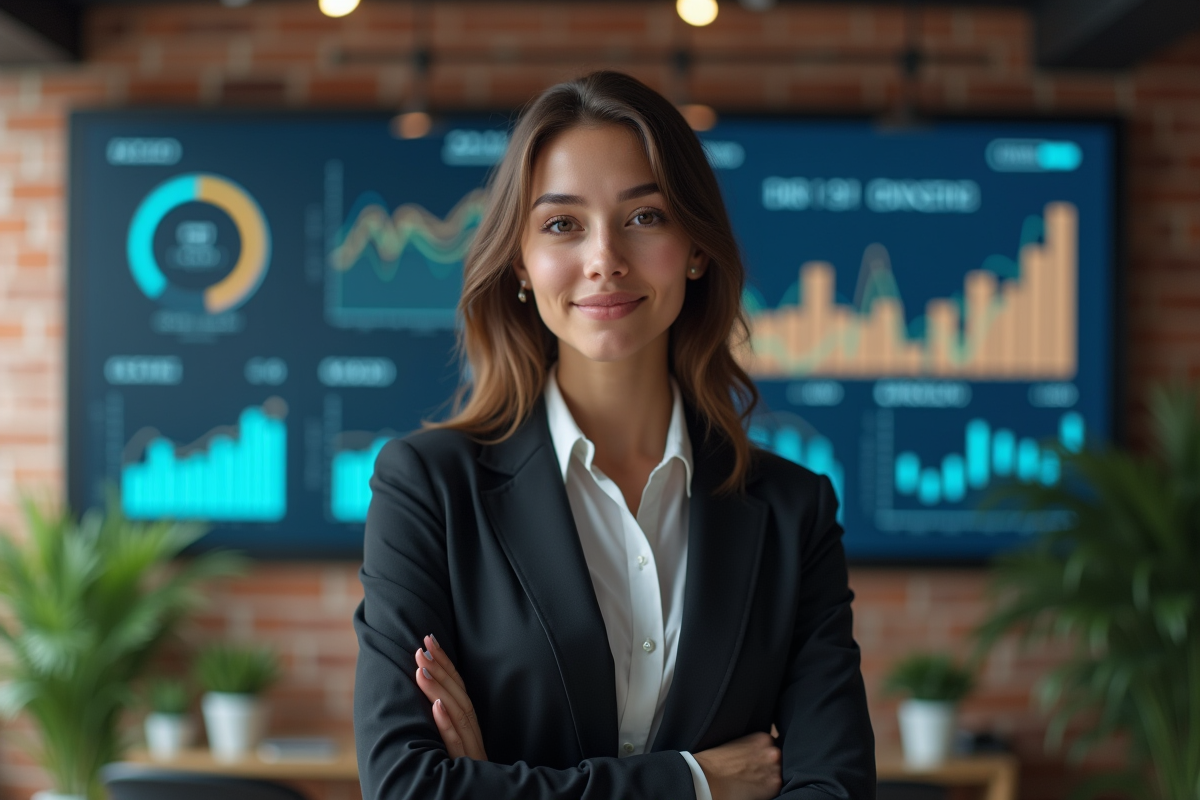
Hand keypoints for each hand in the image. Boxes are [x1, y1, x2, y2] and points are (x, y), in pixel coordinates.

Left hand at [413, 634, 487, 759]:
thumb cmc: (468, 781)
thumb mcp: (459, 751)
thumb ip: (451, 726)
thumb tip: (431, 698)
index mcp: (470, 729)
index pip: (459, 689)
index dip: (446, 664)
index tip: (430, 640)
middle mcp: (473, 736)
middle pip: (459, 697)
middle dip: (441, 669)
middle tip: (422, 645)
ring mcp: (470, 752)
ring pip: (457, 715)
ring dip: (439, 690)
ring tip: (421, 668)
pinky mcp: (466, 768)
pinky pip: (457, 744)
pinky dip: (447, 725)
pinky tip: (436, 708)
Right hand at [693, 732, 781, 799]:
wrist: (708, 778)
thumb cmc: (717, 761)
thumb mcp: (738, 743)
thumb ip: (755, 746)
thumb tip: (763, 753)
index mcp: (763, 737)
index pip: (774, 745)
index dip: (766, 754)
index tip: (758, 760)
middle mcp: (773, 751)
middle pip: (779, 759)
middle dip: (770, 764)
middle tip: (756, 771)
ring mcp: (775, 769)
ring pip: (780, 773)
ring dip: (771, 776)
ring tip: (755, 780)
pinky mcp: (774, 785)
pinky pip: (778, 787)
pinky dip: (769, 788)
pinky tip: (755, 787)